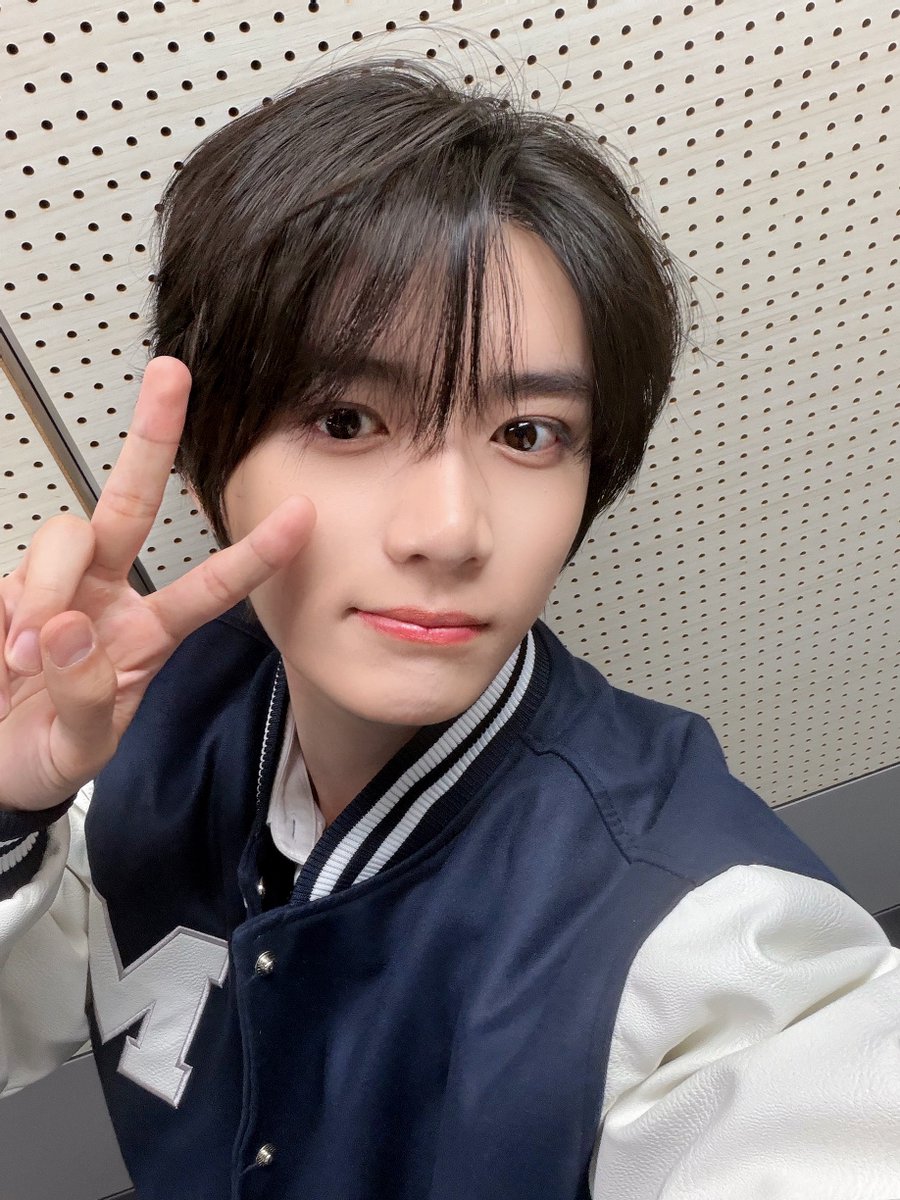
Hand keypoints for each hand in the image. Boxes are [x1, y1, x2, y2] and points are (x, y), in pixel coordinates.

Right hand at [0, 355, 314, 810]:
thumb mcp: (82, 747)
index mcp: (148, 635)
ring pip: (68, 534)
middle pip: (131, 503)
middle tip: (172, 374)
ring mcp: (55, 586)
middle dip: (152, 437)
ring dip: (51, 587)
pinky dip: (16, 603)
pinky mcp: (8, 587)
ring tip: (27, 655)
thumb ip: (86, 697)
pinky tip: (8, 646)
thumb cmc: (46, 751)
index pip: (210, 587)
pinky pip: (18, 571)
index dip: (255, 555)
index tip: (301, 515)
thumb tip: (66, 629)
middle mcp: (107, 596)